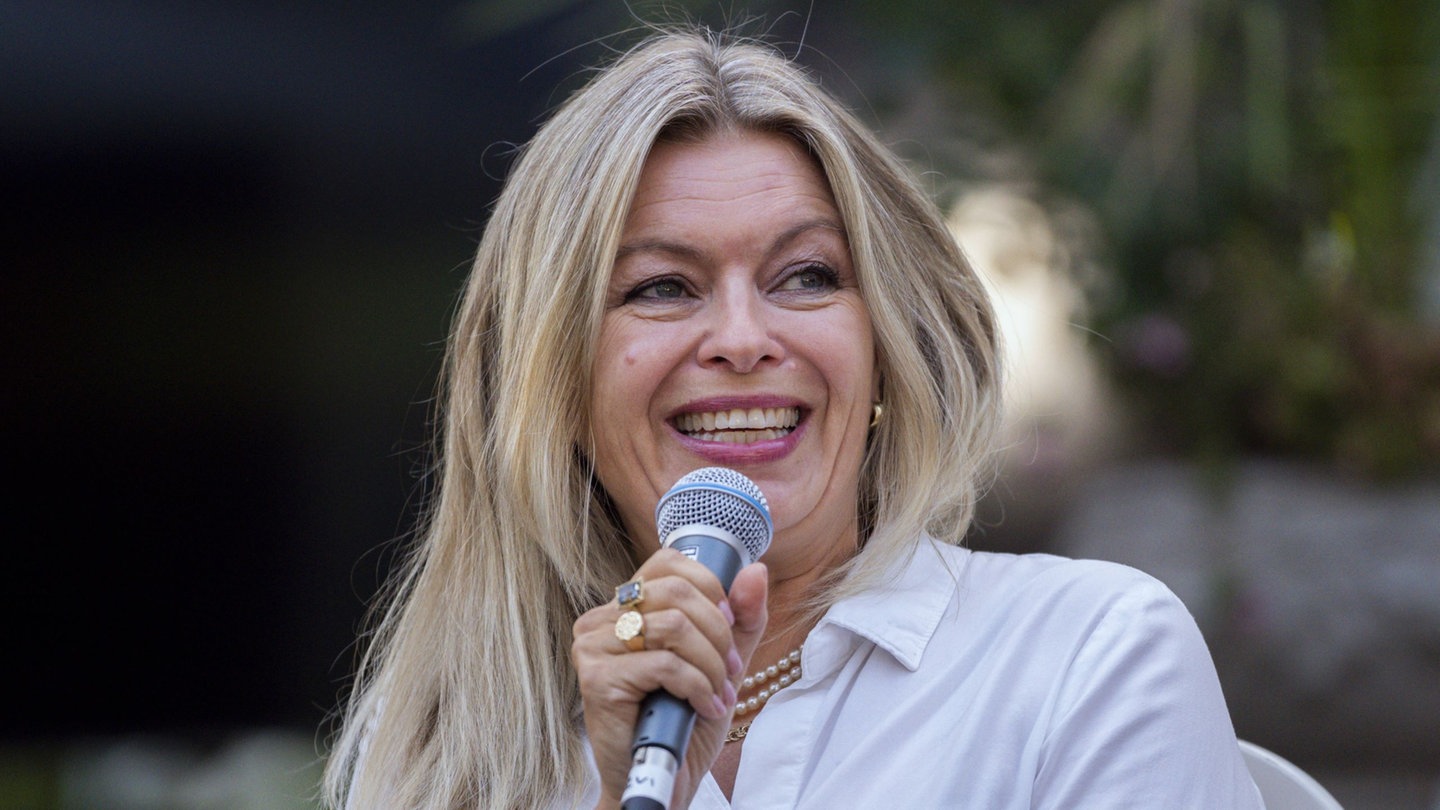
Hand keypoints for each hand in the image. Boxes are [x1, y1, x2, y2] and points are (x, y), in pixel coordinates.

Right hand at [572, 548, 767, 808]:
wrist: (659, 778)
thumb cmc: (683, 720)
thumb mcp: (721, 661)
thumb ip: (742, 618)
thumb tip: (756, 571)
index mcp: (624, 607)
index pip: (668, 562)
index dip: (710, 588)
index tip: (728, 625)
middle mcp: (600, 619)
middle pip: (677, 592)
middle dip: (718, 633)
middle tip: (729, 669)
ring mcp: (593, 646)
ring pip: (674, 626)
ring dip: (711, 665)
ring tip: (717, 693)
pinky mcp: (596, 678)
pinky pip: (664, 664)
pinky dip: (698, 687)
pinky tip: (703, 708)